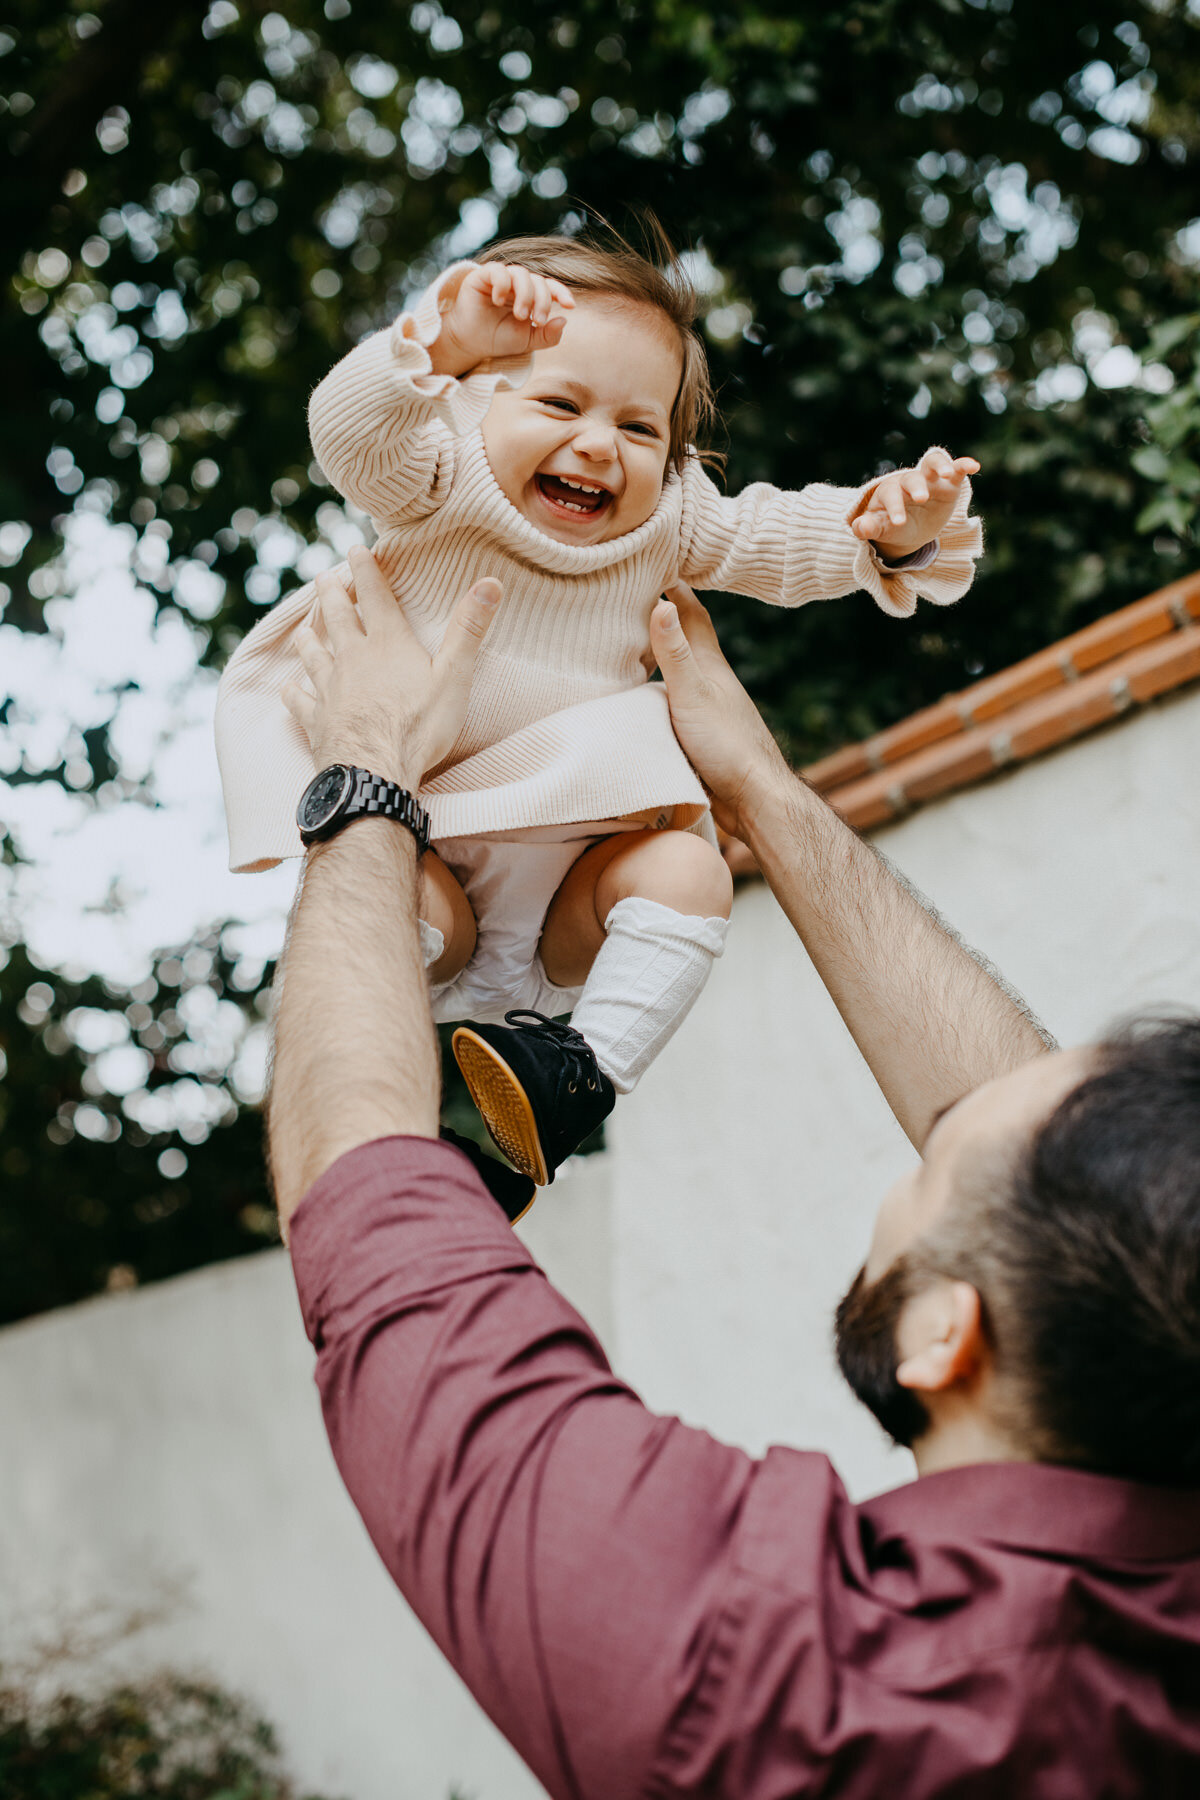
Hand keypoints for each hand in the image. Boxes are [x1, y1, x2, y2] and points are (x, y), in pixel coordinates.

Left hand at [282, 545, 500, 789]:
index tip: (355, 550)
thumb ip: (468, 630)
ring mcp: (330, 689)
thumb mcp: (454, 676)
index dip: (366, 571)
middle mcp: (353, 659)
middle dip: (331, 595)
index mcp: (388, 644)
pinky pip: (300, 701)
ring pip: (313, 655)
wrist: (374, 770)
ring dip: (308, 638)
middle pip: (338, 618)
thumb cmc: (419, 726)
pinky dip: (294, 693)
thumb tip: (490, 583)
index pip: (375, 597)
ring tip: (303, 629)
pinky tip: (289, 688)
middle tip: (323, 578)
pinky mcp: (317, 720)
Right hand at [430, 263, 574, 375]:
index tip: (570, 306)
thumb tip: (564, 320)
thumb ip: (547, 335)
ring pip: (521, 274)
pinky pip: (498, 271)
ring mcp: (501, 278)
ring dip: (525, 294)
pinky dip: (502, 284)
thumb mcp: (527, 341)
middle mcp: (517, 285)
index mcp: (530, 296)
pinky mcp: (482, 276)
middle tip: (536, 321)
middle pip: (538, 281)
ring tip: (520, 315)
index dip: (562, 293)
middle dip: (542, 301)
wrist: (470, 344)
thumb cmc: (498, 339)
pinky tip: (499, 301)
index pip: (550, 288)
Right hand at [649, 581, 789, 837]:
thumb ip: (675, 652)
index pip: (692, 610)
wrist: (753, 800)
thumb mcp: (693, 694)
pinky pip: (673, 698)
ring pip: (680, 667)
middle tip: (636, 590)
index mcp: (711, 664)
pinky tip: (643, 694)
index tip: (652, 557)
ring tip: (631, 637)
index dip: (673, 582)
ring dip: (659, 650)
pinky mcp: (700, 732)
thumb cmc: (727, 747)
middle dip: (664, 610)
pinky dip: (656, 686)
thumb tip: (661, 601)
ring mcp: (707, 706)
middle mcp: (710, 679)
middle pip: (686, 635)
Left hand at [850, 449, 978, 557]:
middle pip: (911, 477)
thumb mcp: (882, 530)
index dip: (894, 506)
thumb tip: (859, 526)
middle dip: (916, 486)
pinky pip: (957, 470)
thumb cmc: (892, 526)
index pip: (890, 494)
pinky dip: (964, 464)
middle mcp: (909, 480)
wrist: (910, 527)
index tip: (899, 522)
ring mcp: (930, 480)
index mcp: (889, 491)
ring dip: (940, 465)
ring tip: (947, 474)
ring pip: (933, 463)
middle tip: (921, 499)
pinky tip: (974, 465)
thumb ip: (870, 527)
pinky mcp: (949, 483)